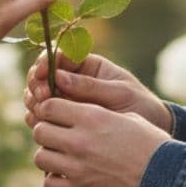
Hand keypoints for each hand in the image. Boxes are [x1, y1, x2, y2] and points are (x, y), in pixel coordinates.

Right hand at [24, 52, 172, 132]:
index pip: (57, 55)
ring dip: (34, 102)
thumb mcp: (120, 93)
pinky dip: (38, 118)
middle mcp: (72, 80)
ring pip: (38, 96)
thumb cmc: (140, 105)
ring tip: (40, 112)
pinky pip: (43, 116)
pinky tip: (42, 125)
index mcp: (87, 64)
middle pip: (41, 75)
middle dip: (36, 84)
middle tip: (42, 97)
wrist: (151, 131)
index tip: (41, 75)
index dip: (45, 63)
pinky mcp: (65, 120)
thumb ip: (91, 86)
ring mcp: (67, 100)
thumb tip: (58, 77)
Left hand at [32, 98, 170, 186]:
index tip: (55, 116)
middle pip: (39, 130)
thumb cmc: (152, 146)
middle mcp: (80, 140)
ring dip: (50, 156)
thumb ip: (98, 113)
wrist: (166, 181)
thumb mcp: (128, 118)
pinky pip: (49, 184)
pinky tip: (69, 178)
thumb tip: (80, 111)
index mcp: (92, 117)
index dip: (49, 110)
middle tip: (59, 138)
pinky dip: (55, 180)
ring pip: (40, 157)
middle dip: (47, 132)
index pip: (49, 106)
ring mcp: (77, 168)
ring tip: (64, 159)